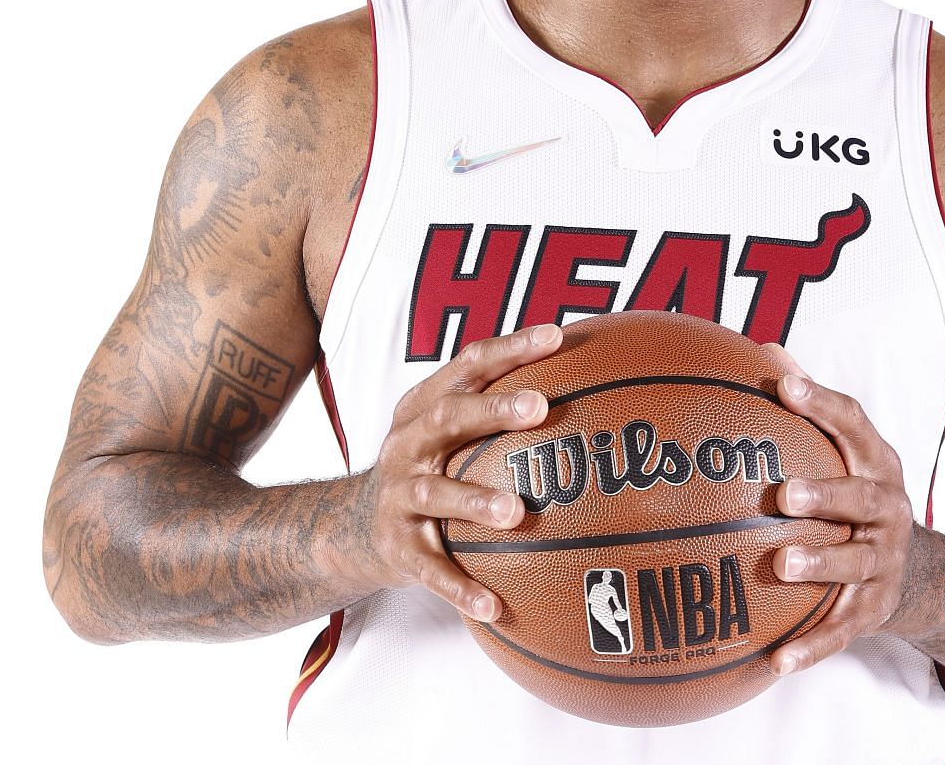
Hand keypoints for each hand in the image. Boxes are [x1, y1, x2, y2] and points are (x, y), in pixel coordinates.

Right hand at [356, 323, 560, 621]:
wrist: (352, 529)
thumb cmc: (427, 470)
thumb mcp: (448, 434)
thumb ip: (499, 412)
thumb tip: (593, 385)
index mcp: (425, 408)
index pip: (468, 366)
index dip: (510, 348)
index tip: (556, 336)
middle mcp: (407, 444)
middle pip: (448, 416)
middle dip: (493, 409)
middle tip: (540, 407)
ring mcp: (398, 496)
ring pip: (436, 493)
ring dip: (475, 500)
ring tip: (517, 512)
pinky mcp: (397, 547)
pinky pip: (431, 569)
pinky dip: (460, 588)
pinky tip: (495, 607)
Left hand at [762, 361, 918, 677]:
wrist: (921, 574)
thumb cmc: (859, 495)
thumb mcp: (848, 451)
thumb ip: (810, 405)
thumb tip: (764, 348)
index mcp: (878, 465)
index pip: (855, 425)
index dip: (822, 402)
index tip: (783, 383)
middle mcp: (889, 511)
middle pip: (864, 499)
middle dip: (827, 494)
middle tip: (786, 494)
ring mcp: (884, 563)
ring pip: (854, 566)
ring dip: (820, 565)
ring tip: (781, 566)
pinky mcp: (874, 611)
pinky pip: (841, 631)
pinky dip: (811, 648)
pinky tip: (776, 661)